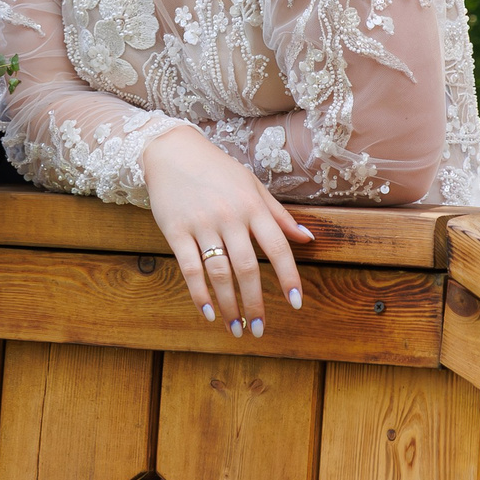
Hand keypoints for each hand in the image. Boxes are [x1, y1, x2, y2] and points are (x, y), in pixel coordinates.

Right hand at [142, 125, 315, 335]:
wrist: (172, 151)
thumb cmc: (217, 170)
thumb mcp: (253, 186)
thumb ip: (279, 215)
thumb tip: (308, 239)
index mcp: (252, 206)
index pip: (277, 247)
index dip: (288, 277)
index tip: (296, 303)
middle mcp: (229, 216)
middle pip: (246, 268)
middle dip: (255, 303)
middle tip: (259, 328)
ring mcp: (201, 224)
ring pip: (218, 273)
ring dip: (229, 305)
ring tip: (236, 328)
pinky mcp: (176, 230)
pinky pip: (189, 268)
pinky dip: (199, 294)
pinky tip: (208, 313)